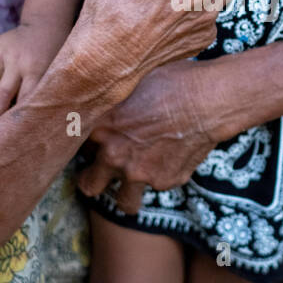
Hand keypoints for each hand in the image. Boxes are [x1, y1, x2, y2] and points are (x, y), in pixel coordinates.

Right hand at [0, 20, 66, 121]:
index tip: (10, 133)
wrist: (44, 26)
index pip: (25, 98)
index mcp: (36, 70)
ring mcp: (4, 53)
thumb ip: (43, 91)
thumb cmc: (52, 56)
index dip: (16, 116)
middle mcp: (18, 62)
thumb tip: (35, 120)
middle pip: (3, 92)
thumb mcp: (54, 72)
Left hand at [77, 59, 217, 213]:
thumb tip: (102, 95)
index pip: (75, 147)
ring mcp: (139, 173)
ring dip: (124, 193)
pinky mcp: (165, 181)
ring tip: (131, 182)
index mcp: (100, 128)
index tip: (91, 142)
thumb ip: (112, 100)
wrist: (207, 101)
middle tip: (97, 175)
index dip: (83, 144)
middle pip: (89, 184)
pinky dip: (162, 175)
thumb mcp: (132, 82)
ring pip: (123, 201)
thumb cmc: (171, 81)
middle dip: (92, 181)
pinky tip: (172, 155)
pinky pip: (158, 185)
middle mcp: (114, 155)